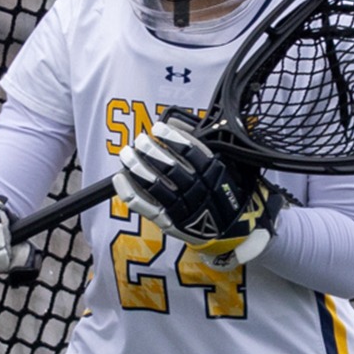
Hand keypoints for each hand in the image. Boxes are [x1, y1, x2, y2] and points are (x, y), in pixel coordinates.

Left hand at [113, 112, 283, 264]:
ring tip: (127, 154)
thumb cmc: (224, 191)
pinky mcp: (171, 224)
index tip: (159, 128)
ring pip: (157, 187)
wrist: (233, 231)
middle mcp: (200, 192)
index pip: (193, 153)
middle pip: (172, 169)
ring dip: (139, 168)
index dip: (173, 139)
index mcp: (215, 175)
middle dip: (152, 152)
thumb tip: (177, 123)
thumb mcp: (223, 164)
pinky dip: (131, 192)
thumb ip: (199, 142)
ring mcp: (184, 210)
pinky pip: (147, 207)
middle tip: (140, 140)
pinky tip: (120, 178)